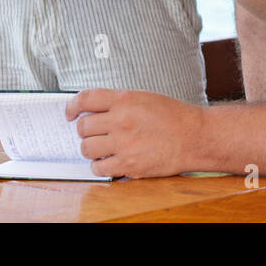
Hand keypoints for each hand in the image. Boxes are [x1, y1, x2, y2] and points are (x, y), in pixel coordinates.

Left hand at [67, 89, 200, 178]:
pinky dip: (100, 166)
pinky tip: (110, 161)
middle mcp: (121, 120)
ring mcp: (123, 144)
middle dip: (86, 131)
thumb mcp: (145, 98)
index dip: (72, 106)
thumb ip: (119, 103)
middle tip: (96, 134)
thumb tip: (92, 112)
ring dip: (91, 149)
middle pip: (83, 127)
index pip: (85, 98)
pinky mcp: (128, 165)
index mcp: (125, 99)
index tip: (70, 113)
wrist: (195, 137)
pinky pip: (98, 168)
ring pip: (86, 149)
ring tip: (104, 148)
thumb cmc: (173, 116)